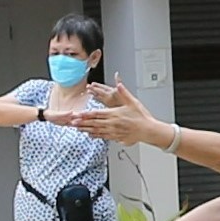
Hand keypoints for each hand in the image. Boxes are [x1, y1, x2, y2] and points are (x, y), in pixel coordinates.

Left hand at [51, 92, 165, 147]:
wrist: (148, 130)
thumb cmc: (141, 117)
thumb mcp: (133, 102)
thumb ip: (124, 92)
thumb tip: (118, 83)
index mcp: (114, 114)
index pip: (97, 114)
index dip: (86, 114)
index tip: (77, 114)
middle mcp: (112, 124)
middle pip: (94, 123)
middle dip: (82, 122)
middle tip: (71, 122)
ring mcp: (113, 131)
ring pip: (96, 130)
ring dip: (86, 129)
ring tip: (77, 128)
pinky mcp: (116, 136)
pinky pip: (103, 136)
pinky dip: (95, 135)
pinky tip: (89, 134)